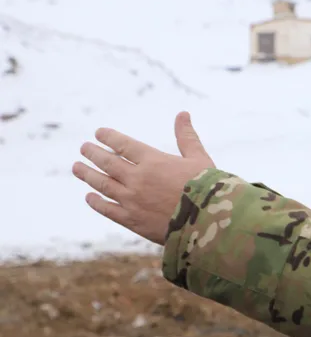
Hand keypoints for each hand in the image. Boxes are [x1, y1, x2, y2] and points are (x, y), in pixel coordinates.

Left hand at [72, 111, 214, 244]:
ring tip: (77, 167)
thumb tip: (182, 113)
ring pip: (102, 184)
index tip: (98, 133)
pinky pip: (108, 209)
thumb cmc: (208, 188)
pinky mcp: (132, 220)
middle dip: (93, 153)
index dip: (109, 137)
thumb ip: (186, 137)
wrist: (208, 223)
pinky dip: (96, 202)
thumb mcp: (199, 158)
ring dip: (88, 174)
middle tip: (83, 148)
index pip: (123, 145)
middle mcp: (137, 179)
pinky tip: (90, 197)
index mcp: (153, 161)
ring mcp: (132, 200)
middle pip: (107, 163)